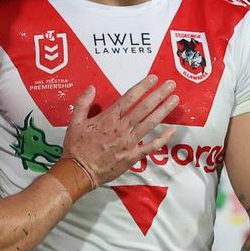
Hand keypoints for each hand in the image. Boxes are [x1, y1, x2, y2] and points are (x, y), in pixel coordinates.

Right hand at [63, 75, 178, 184]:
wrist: (79, 171)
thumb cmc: (76, 147)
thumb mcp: (74, 122)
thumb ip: (83, 103)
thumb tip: (92, 88)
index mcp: (108, 118)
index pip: (129, 98)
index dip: (143, 87)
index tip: (153, 78)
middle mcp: (122, 128)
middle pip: (144, 108)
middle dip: (159, 94)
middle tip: (171, 85)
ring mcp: (130, 142)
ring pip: (150, 123)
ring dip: (164, 110)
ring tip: (175, 100)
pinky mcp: (133, 155)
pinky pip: (151, 146)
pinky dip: (163, 138)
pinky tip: (173, 130)